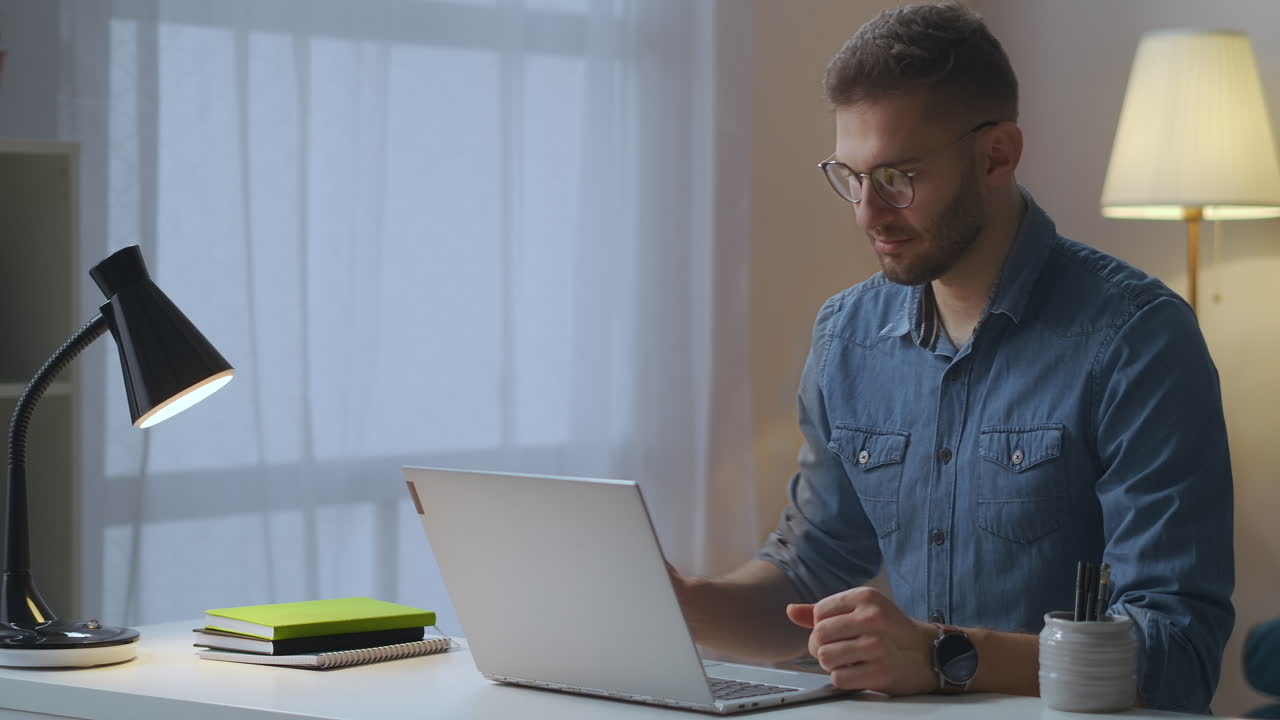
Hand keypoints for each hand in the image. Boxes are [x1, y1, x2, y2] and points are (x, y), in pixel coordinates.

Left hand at [786, 586, 936, 695]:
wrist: (928, 654)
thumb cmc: (890, 630)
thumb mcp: (862, 610)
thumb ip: (825, 611)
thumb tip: (791, 611)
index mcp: (865, 597)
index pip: (819, 612)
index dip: (821, 626)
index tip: (836, 632)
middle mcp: (872, 618)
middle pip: (819, 635)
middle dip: (821, 647)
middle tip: (837, 650)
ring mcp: (877, 645)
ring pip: (825, 658)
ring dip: (832, 664)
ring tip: (848, 660)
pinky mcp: (880, 672)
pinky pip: (838, 678)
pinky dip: (843, 679)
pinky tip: (857, 672)